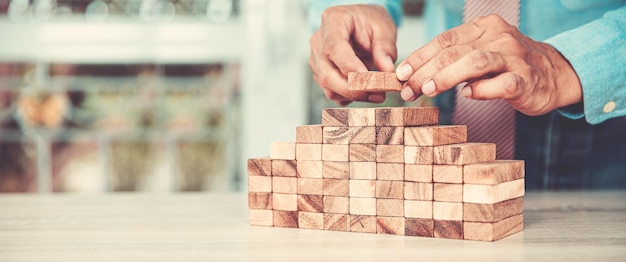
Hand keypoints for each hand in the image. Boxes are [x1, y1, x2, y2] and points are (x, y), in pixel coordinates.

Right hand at [309, 5, 396, 105]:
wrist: (361, 24)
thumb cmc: (369, 21)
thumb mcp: (384, 27)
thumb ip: (385, 48)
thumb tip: (387, 72)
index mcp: (332, 21)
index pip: (335, 49)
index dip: (352, 68)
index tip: (372, 81)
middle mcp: (318, 42)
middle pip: (327, 74)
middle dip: (354, 89)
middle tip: (379, 94)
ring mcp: (317, 60)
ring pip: (329, 87)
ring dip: (354, 95)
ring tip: (378, 94)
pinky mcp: (321, 74)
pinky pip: (332, 92)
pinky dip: (350, 97)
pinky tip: (366, 92)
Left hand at [395, 15, 581, 115]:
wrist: (556, 74)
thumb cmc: (509, 65)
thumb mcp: (481, 52)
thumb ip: (454, 57)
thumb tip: (415, 73)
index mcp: (484, 27)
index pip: (444, 40)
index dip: (419, 57)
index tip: (400, 74)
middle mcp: (499, 38)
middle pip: (454, 52)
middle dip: (425, 72)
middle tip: (407, 90)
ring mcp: (514, 58)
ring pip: (475, 62)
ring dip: (446, 77)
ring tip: (427, 90)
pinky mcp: (526, 81)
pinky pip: (501, 84)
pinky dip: (482, 90)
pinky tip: (468, 95)